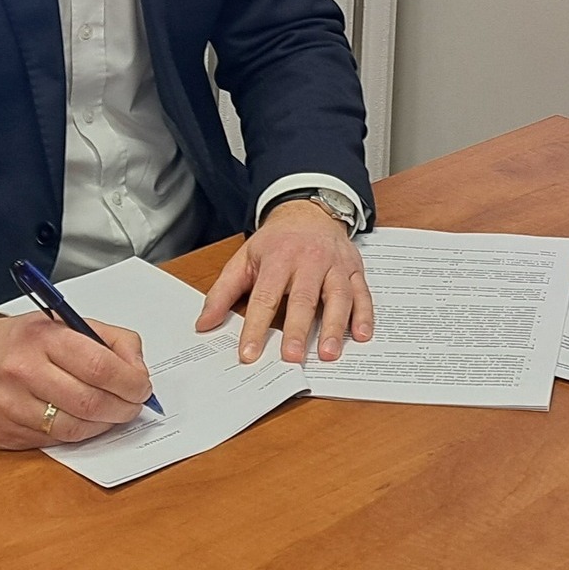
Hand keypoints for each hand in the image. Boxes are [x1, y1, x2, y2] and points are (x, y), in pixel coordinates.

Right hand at [0, 311, 153, 448]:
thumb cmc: (22, 341)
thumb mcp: (64, 322)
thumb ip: (110, 340)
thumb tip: (138, 371)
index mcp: (42, 338)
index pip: (100, 366)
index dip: (130, 382)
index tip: (143, 387)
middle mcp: (22, 372)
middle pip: (89, 403)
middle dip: (123, 408)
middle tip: (133, 405)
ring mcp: (7, 407)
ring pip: (72, 430)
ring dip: (101, 426)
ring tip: (109, 414)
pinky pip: (51, 443)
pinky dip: (74, 435)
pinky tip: (79, 421)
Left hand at [195, 200, 374, 364]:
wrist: (308, 211)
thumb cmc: (276, 241)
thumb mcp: (244, 258)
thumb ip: (223, 292)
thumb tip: (204, 324)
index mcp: (278, 258)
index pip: (265, 296)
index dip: (256, 327)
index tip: (249, 353)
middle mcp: (309, 260)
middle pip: (304, 297)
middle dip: (298, 329)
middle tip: (292, 357)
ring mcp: (335, 265)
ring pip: (338, 296)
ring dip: (335, 326)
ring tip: (328, 353)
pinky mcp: (354, 269)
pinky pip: (362, 293)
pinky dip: (364, 314)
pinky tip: (361, 335)